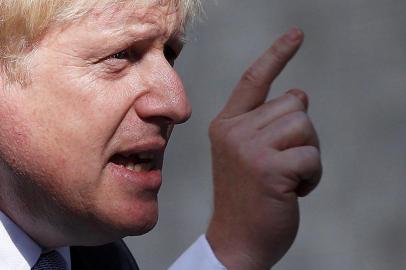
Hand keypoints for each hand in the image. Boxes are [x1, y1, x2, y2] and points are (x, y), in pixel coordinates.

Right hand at [206, 28, 321, 269]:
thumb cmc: (249, 197)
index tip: (296, 34)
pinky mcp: (268, 168)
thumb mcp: (250, 153)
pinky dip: (312, 176)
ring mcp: (248, 148)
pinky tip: (292, 192)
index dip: (277, 55)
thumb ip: (268, 122)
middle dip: (301, 133)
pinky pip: (311, 155)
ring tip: (287, 177)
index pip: (254, 79)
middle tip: (285, 162)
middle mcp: (233, 130)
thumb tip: (299, 94)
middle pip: (293, 104)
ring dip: (307, 154)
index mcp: (227, 124)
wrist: (236, 240)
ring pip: (305, 126)